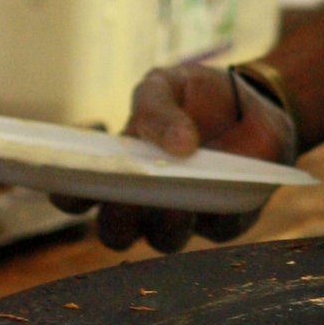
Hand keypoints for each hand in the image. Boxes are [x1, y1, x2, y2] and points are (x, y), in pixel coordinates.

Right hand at [52, 64, 296, 254]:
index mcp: (120, 170)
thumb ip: (158, 108)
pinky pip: (218, 229)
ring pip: (165, 240)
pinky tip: (221, 197)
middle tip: (127, 198)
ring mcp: (185, 214)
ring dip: (165, 226)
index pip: (80, 196)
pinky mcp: (227, 218)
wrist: (255, 99)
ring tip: (175, 204)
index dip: (68, 196)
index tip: (70, 185)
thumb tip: (179, 145)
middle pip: (116, 231)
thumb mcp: (167, 84)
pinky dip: (218, 216)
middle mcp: (146, 201)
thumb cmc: (198, 95)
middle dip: (117, 220)